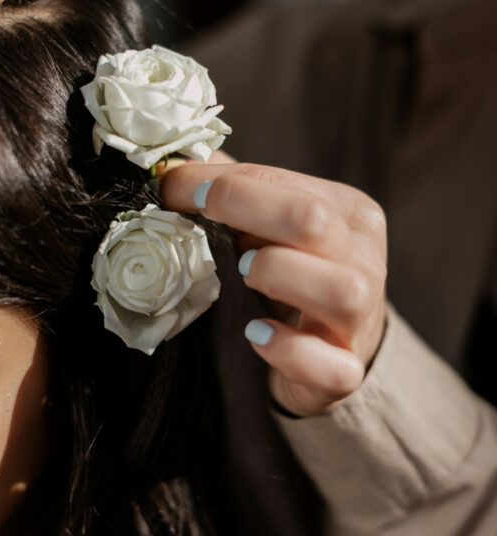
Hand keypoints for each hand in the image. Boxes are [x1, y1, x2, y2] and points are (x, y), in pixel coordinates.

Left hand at [159, 153, 387, 416]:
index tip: (169, 185)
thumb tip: (171, 164)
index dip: (223, 183)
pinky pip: (329, 364)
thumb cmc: (297, 278)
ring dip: (280, 275)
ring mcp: (361, 319)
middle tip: (205, 222)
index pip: (286, 184)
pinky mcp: (346, 371)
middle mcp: (365, 260)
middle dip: (249, 212)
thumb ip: (236, 194)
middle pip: (314, 222)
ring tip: (243, 274)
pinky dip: (289, 349)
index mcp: (348, 214)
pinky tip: (256, 335)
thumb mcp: (276, 229)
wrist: (338, 350)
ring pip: (339, 289)